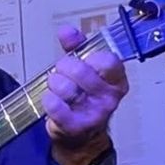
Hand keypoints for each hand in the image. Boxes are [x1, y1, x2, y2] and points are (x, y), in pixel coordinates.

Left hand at [40, 23, 127, 156]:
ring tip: (56, 87)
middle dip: (64, 67)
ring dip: (54, 84)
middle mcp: (110, 96)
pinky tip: (51, 100)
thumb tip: (67, 31)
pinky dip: (48, 100)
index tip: (82, 59)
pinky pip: (56, 107)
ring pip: (66, 88)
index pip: (108, 60)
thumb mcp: (84, 68)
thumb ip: (76, 47)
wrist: (79, 133)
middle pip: (81, 71)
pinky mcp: (78, 126)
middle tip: (60, 72)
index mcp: (116, 79)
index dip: (89, 56)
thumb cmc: (83, 96)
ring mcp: (95, 112)